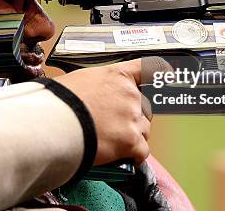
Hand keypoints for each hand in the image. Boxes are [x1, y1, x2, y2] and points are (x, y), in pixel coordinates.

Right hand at [54, 57, 169, 165]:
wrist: (54, 123)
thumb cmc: (58, 102)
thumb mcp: (76, 82)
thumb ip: (93, 87)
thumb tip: (84, 96)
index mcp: (117, 76)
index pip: (148, 68)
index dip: (161, 71)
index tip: (170, 73)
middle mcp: (130, 94)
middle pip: (146, 108)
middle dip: (134, 118)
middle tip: (114, 126)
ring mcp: (132, 117)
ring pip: (144, 131)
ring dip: (132, 138)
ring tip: (109, 142)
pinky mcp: (131, 141)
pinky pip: (142, 152)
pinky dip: (133, 156)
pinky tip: (120, 157)